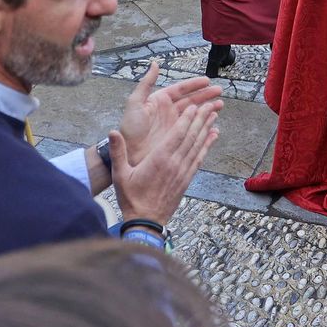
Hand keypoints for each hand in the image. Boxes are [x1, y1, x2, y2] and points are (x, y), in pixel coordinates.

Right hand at [109, 103, 217, 224]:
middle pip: (191, 137)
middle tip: (209, 104)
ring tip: (214, 115)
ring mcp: (183, 172)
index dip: (187, 119)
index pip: (177, 134)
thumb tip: (112, 132)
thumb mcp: (119, 175)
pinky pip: (199, 159)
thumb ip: (117, 152)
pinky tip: (212, 137)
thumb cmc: (131, 198)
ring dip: (206, 129)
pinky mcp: (186, 180)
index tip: (194, 106)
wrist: (146, 222)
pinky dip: (207, 146)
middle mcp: (175, 164)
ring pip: (198, 146)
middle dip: (201, 119)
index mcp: (159, 160)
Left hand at [116, 61, 223, 165]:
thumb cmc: (130, 130)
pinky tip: (214, 126)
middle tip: (220, 92)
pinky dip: (205, 128)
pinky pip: (195, 130)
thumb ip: (146, 83)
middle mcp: (169, 112)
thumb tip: (155, 64)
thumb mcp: (135, 103)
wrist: (129, 156)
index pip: (180, 89)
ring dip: (208, 109)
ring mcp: (175, 125)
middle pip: (192, 100)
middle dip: (206, 96)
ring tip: (220, 106)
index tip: (207, 81)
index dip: (194, 85)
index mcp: (160, 101)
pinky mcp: (178, 138)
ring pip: (196, 114)